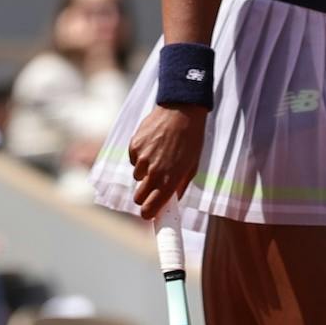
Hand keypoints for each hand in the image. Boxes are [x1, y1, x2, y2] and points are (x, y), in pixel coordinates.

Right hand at [128, 104, 203, 221]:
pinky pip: (133, 159)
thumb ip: (180, 185)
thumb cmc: (191, 140)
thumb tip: (172, 200)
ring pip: (136, 176)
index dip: (147, 213)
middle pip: (138, 197)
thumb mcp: (192, 166)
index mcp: (170, 180)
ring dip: (144, 172)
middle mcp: (153, 172)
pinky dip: (140, 156)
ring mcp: (142, 159)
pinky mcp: (134, 146)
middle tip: (152, 188)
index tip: (148, 214)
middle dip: (144, 195)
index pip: (150, 208)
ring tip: (158, 157)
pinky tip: (153, 145)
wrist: (181, 111)